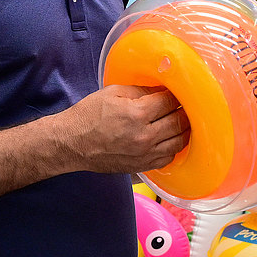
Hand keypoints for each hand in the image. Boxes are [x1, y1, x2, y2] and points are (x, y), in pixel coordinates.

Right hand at [61, 85, 188, 172]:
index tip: (178, 92)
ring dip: (184, 130)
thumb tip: (162, 90)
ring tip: (183, 121)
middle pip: (179, 121)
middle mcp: (144, 136)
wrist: (71, 144)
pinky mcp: (142, 166)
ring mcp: (144, 154)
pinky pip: (168, 158)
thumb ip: (141, 91)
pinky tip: (171, 139)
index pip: (170, 101)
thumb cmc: (88, 117)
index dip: (177, 94)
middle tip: (184, 105)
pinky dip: (174, 147)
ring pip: (179, 142)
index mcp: (137, 113)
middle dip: (184, 110)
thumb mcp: (113, 93)